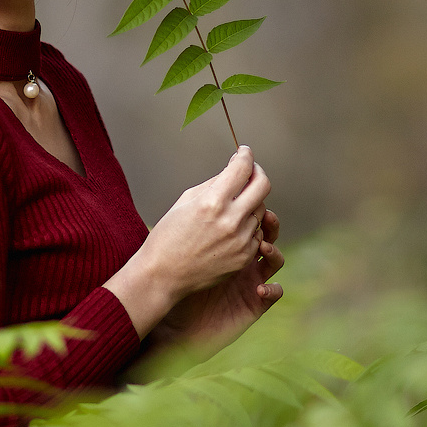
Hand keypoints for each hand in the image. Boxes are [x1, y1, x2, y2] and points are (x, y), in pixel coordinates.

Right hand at [104, 147, 272, 336]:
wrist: (164, 275)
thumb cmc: (169, 235)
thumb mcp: (187, 201)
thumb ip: (215, 183)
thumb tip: (235, 168)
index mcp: (213, 202)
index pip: (242, 168)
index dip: (245, 155)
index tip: (244, 152)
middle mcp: (231, 220)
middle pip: (263, 185)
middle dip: (257, 172)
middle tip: (250, 171)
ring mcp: (241, 241)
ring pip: (260, 210)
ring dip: (250, 203)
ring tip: (231, 207)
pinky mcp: (245, 257)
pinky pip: (257, 232)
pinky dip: (248, 226)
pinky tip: (230, 230)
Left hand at [158, 208, 283, 357]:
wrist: (173, 325)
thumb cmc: (174, 287)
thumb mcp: (185, 254)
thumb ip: (197, 228)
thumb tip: (199, 194)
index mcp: (227, 244)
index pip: (245, 220)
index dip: (249, 208)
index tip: (245, 198)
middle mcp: (243, 260)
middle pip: (266, 234)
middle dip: (269, 224)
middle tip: (265, 216)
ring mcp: (251, 281)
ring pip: (275, 261)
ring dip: (274, 252)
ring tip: (263, 248)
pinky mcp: (254, 304)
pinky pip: (274, 294)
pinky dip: (272, 289)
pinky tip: (260, 287)